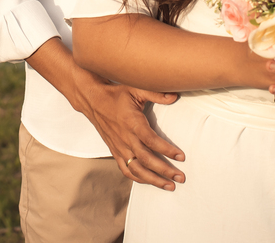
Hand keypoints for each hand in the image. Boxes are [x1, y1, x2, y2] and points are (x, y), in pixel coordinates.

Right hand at [71, 67, 184, 190]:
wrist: (93, 101)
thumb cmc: (116, 95)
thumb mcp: (136, 89)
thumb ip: (156, 93)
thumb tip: (174, 96)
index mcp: (132, 123)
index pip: (151, 141)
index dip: (166, 150)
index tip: (181, 156)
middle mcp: (125, 138)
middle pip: (146, 160)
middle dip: (165, 171)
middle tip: (181, 177)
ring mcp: (119, 147)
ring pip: (137, 170)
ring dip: (154, 180)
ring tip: (169, 186)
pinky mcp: (115, 152)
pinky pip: (126, 170)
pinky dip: (138, 178)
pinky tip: (150, 182)